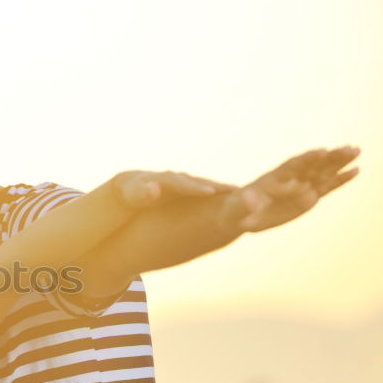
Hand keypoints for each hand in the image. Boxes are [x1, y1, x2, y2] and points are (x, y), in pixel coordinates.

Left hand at [113, 170, 237, 209]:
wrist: (134, 187)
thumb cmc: (132, 193)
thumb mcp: (133, 193)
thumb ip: (142, 192)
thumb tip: (153, 189)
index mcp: (166, 180)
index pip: (181, 182)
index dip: (194, 187)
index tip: (210, 192)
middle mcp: (181, 179)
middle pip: (202, 182)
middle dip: (219, 188)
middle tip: (241, 194)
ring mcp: (189, 184)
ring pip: (209, 187)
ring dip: (226, 193)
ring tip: (250, 199)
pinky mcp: (194, 190)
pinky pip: (212, 193)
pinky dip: (225, 197)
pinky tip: (241, 203)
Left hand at [220, 145, 359, 232]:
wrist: (243, 214)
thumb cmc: (238, 209)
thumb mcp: (239, 208)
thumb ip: (246, 203)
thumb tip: (251, 201)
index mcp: (275, 178)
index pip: (294, 165)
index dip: (307, 158)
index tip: (322, 150)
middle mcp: (291, 179)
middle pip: (313, 165)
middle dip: (330, 157)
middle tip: (350, 147)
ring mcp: (301, 186)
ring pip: (323, 172)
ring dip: (339, 162)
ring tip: (357, 150)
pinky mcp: (308, 197)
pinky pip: (326, 187)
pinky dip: (340, 179)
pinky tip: (355, 170)